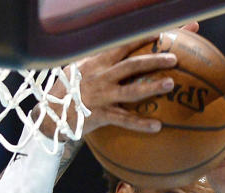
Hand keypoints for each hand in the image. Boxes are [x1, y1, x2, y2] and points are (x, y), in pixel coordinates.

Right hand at [41, 35, 182, 137]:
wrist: (49, 115)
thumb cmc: (66, 91)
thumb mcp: (77, 69)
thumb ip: (96, 61)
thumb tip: (114, 52)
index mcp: (97, 62)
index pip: (124, 45)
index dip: (143, 38)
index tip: (162, 33)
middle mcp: (101, 77)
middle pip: (132, 65)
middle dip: (154, 59)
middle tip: (175, 57)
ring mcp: (102, 96)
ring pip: (131, 90)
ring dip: (152, 86)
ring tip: (170, 84)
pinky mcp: (101, 115)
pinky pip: (124, 120)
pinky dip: (141, 124)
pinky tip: (157, 126)